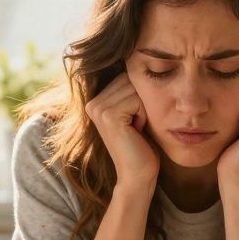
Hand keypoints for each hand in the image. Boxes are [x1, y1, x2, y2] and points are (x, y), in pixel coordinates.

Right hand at [84, 74, 158, 190]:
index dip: (140, 96)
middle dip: (143, 101)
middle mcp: (93, 102)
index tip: (135, 121)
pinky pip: (138, 100)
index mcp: (96, 100)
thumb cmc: (141, 146)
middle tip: (137, 126)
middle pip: (131, 79)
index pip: (127, 76)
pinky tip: (137, 131)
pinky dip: (145, 115)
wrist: (137, 175)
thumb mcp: (134, 113)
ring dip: (145, 108)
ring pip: (136, 89)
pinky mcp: (109, 116)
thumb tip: (141, 64)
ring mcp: (99, 109)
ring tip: (137, 128)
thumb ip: (131, 92)